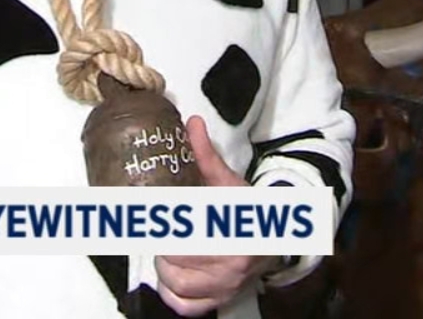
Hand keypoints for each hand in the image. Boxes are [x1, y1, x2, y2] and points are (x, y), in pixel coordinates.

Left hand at [155, 116, 277, 314]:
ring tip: (163, 249)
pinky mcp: (219, 301)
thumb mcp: (228, 181)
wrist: (273, 242)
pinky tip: (170, 276)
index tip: (148, 211)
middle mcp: (230, 264)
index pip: (186, 229)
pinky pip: (185, 306)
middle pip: (176, 256)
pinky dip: (171, 294)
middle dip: (160, 240)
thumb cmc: (247, 210)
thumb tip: (192, 122)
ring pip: (176, 283)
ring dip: (163, 266)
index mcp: (232, 231)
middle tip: (154, 227)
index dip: (162, 221)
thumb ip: (206, 155)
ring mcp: (224, 286)